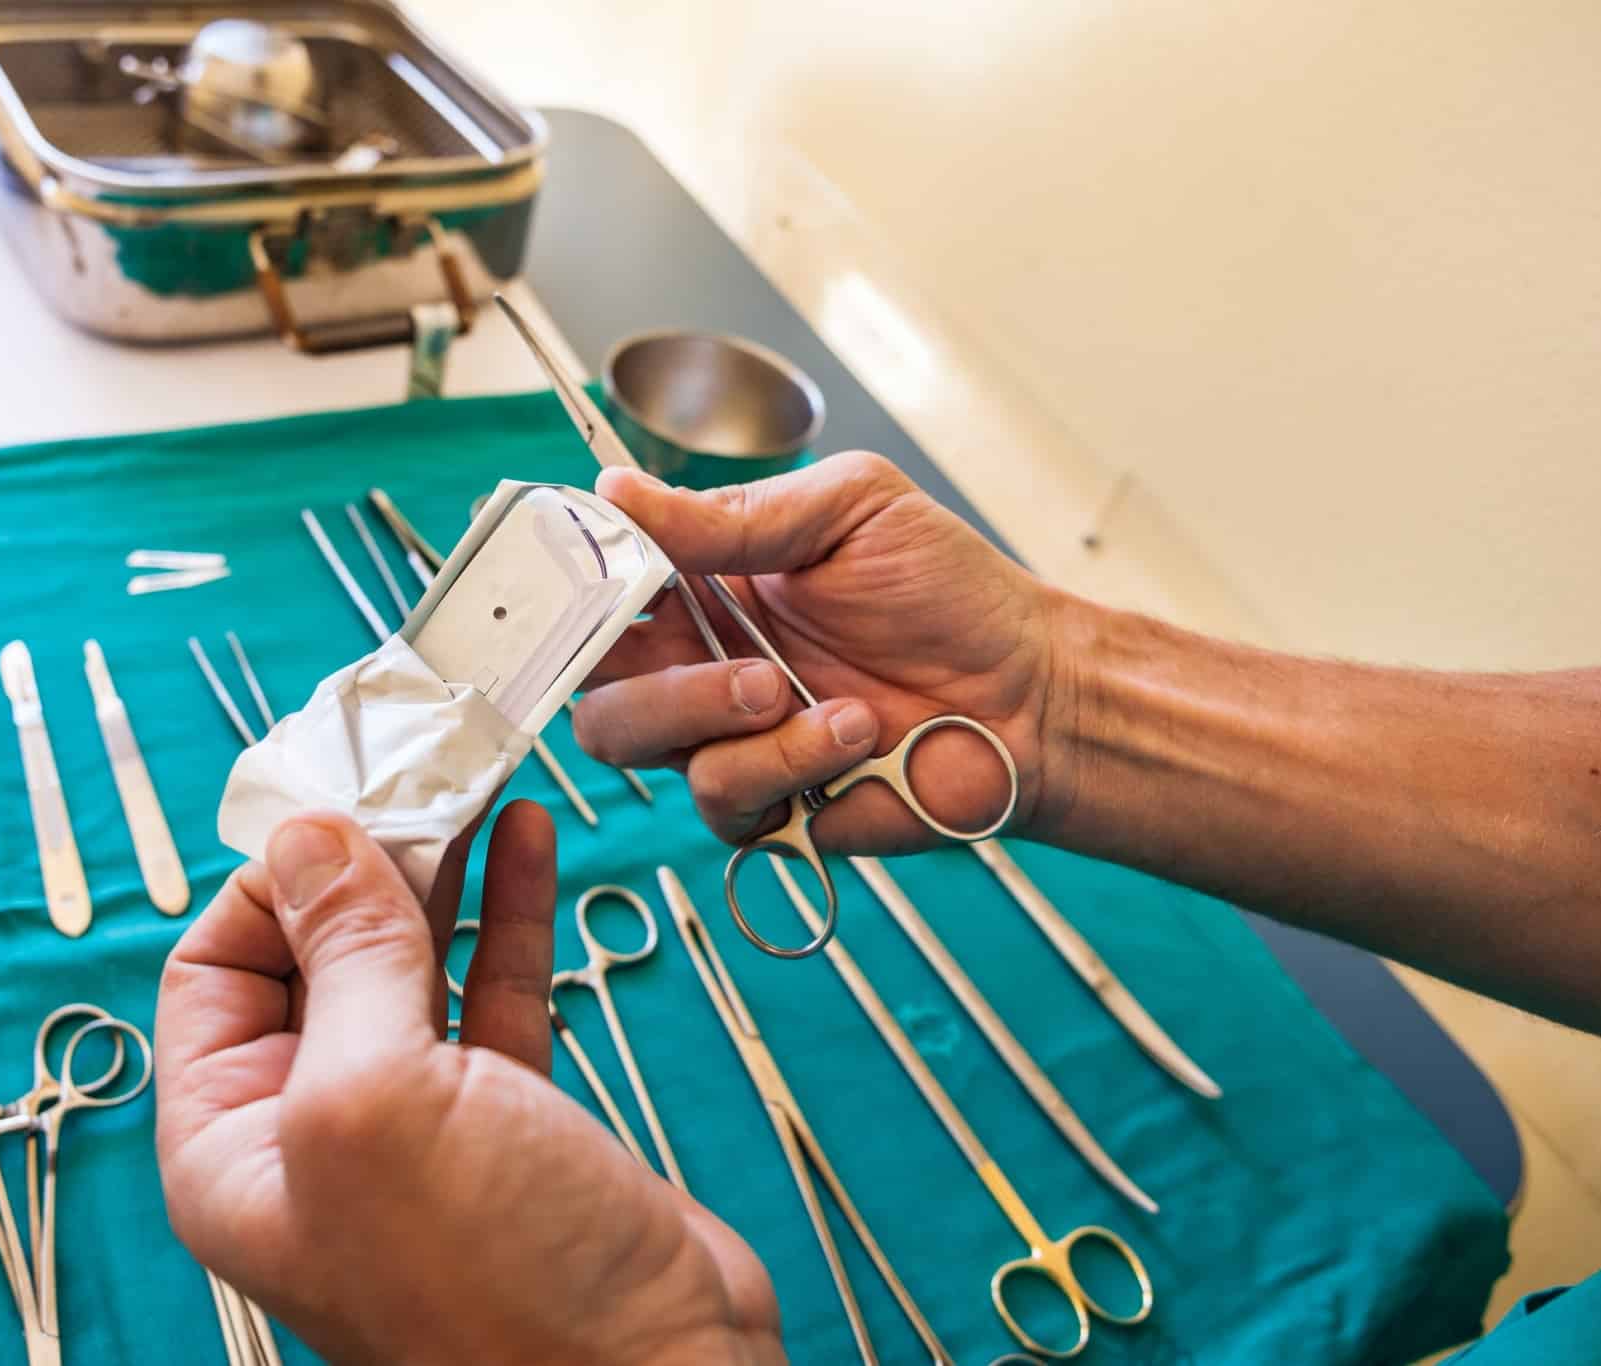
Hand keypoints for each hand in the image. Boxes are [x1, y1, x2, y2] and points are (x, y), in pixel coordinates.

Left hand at [155, 804, 782, 1365]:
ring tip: (475, 781)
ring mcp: (416, 1130)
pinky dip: (509, 916)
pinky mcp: (511, 1125)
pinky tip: (525, 843)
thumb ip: (343, 961)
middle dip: (367, 863)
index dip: (269, 882)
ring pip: (414, 967)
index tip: (337, 803)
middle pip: (317, 957)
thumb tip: (305, 838)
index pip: (214, 971)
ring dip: (444, 872)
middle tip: (418, 772)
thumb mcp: (380, 1099)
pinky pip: (493, 996)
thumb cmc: (494, 1285)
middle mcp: (313, 1135)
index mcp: (234, 1147)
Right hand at [573, 452, 1067, 854]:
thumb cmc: (953, 594)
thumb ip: (731, 515)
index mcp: (705, 583)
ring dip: (708, 712)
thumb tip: (617, 490)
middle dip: (621, 661)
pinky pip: (718, 796)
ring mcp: (724, 737)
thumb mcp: (849, 510)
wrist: (1034, 692)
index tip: (580, 574)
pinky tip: (850, 731)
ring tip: (791, 691)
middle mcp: (698, 662)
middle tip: (715, 650)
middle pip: (585, 675)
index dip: (566, 583)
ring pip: (627, 738)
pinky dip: (783, 761)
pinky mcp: (764, 806)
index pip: (595, 585)